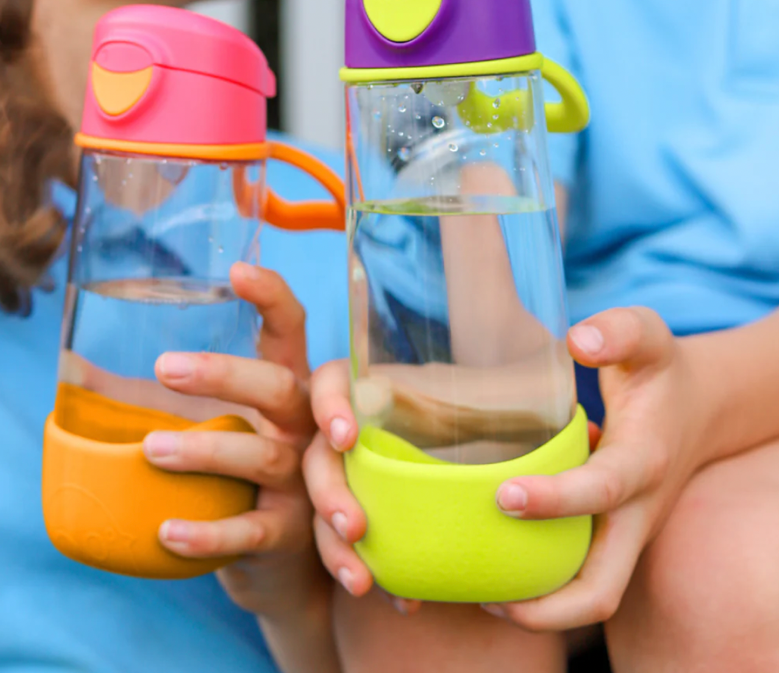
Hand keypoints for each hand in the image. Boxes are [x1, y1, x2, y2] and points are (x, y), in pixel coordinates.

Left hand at [141, 262, 326, 617]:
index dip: (272, 296)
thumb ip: (170, 395)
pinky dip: (208, 533)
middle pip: (281, 386)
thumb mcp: (225, 423)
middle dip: (227, 374)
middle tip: (164, 367)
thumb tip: (73, 366)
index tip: (236, 271)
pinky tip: (164, 531)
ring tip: (150, 449)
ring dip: (207, 450)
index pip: (291, 328)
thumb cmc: (241, 471)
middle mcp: (304, 425)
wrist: (287, 557)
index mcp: (288, 385)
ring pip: (265, 456)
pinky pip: (251, 531)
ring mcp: (302, 480)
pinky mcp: (288, 533)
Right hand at [302, 357, 601, 608]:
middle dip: (328, 489)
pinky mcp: (403, 505)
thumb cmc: (588, 380)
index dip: (330, 401)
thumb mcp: (606, 350)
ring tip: (365, 581)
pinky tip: (404, 600)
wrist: (584, 421)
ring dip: (338, 546)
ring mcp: (387, 466)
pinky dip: (384, 570)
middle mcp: (383, 423)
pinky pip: (378, 538)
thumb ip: (612, 336)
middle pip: (325, 452)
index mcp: (399, 379)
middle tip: (357, 527)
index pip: (338, 378)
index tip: (347, 434)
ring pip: (341, 502)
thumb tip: (584, 343)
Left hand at [486, 307, 706, 630]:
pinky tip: (492, 561)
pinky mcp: (609, 533)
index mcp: (642, 462)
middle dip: (547, 603)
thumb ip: (620, 331)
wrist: (701, 407)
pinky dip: (542, 583)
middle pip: (602, 587)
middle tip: (485, 592)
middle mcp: (635, 511)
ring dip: (539, 608)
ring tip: (477, 594)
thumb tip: (579, 339)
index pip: (601, 492)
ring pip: (591, 595)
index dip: (555, 501)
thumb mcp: (648, 336)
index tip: (504, 495)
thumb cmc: (663, 371)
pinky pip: (580, 574)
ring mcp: (624, 531)